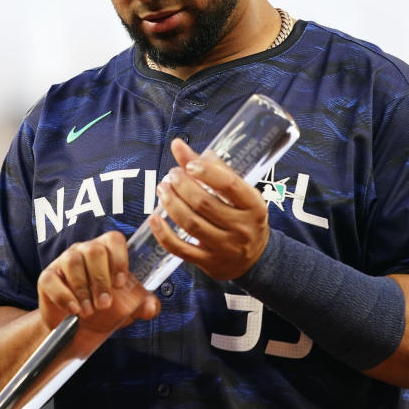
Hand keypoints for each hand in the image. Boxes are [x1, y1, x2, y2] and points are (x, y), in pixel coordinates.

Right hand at [37, 230, 159, 332]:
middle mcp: (85, 250)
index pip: (114, 239)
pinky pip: (52, 279)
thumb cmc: (104, 310)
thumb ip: (144, 306)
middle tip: (105, 304)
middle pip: (94, 250)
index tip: (120, 284)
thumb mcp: (127, 308)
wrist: (75, 329)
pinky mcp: (47, 277)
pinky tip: (74, 309)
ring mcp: (64, 261)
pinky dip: (64, 296)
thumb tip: (151, 307)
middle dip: (101, 279)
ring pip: (73, 261)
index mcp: (107, 251)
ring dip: (83, 289)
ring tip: (89, 311)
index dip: (119, 259)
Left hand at [150, 137, 269, 279]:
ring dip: (171, 203)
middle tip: (172, 175)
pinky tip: (154, 218)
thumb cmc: (243, 217)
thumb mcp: (239, 193)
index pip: (230, 185)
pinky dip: (164, 234)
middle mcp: (242, 228)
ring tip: (163, 189)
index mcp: (254, 206)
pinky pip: (181, 249)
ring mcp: (225, 247)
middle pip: (204, 203)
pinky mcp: (209, 262)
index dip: (207, 172)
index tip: (189, 164)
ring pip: (191, 223)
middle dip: (182, 185)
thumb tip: (179, 146)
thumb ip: (212, 169)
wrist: (255, 259)